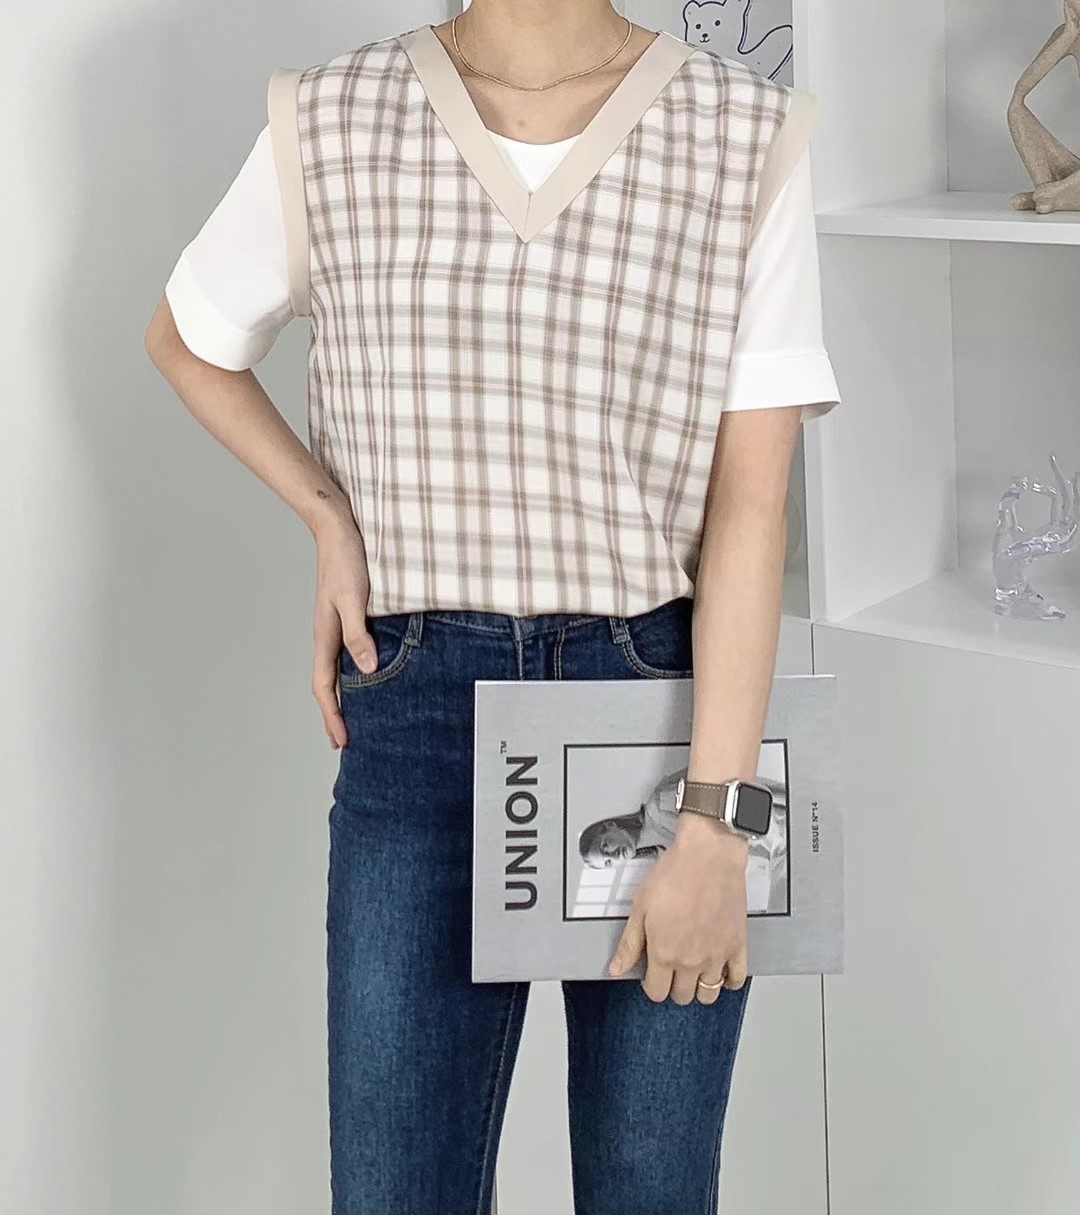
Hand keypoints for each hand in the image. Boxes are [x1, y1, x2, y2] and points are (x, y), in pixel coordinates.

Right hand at [312, 511, 376, 748]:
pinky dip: (356, 670)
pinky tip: (370, 672)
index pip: (324, 686)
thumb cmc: (346, 560)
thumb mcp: (354, 598)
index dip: (332, 715)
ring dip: (344, 694)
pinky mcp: (348, 614)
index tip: (342, 741)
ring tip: (356, 714)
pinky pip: (349, 652)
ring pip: (337, 669)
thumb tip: (367, 670)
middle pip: (328, 684)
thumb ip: (359, 634)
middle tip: (346, 739)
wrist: (339, 528)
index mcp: (325, 636)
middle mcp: (328, 635)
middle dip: (335, 713)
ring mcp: (336, 625)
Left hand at [607, 813, 748, 1003]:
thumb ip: (630, 943)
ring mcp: (716, 956)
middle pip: (681, 996)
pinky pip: (737, 979)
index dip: (651, 984)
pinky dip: (729, 981)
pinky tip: (720, 971)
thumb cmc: (675, 874)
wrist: (709, 855)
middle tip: (671, 967)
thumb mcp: (641, 906)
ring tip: (694, 971)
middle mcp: (690, 961)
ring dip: (699, 988)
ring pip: (708, 994)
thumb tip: (617, 969)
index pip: (656, 992)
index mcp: (664, 953)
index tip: (652, 973)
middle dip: (673, 986)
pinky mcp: (738, 945)